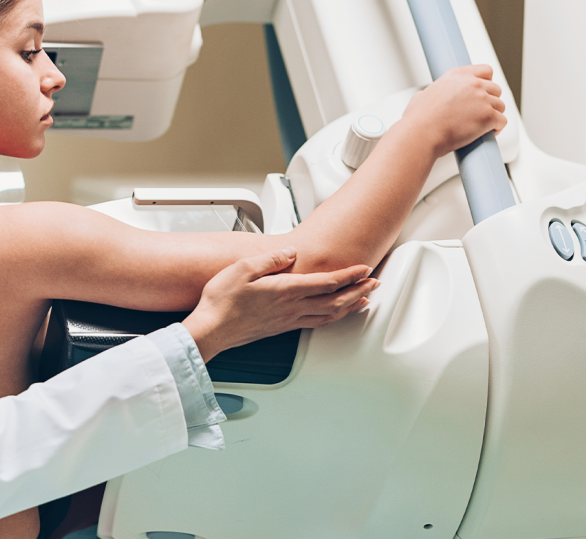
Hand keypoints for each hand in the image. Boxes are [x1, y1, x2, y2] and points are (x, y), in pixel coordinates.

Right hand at [182, 248, 378, 361]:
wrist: (210, 331)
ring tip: (364, 299)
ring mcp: (288, 321)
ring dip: (351, 306)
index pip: (328, 282)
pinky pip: (317, 323)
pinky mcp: (281, 328)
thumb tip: (292, 253)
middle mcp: (292, 308)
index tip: (364, 268)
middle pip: (336, 300)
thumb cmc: (222, 302)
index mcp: (286, 290)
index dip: (350, 275)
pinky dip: (333, 317)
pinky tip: (335, 315)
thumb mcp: (243, 269)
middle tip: (375, 282)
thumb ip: (271, 259)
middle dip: (359, 290)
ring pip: (329, 315)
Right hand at [401, 64, 506, 157]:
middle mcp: (472, 84)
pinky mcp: (488, 116)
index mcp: (458, 75)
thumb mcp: (422, 95)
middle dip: (490, 101)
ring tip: (483, 125)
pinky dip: (497, 128)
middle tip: (480, 112)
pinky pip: (502, 121)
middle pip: (495, 89)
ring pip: (500, 106)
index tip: (483, 91)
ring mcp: (482, 99)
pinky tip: (488, 132)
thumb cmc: (419, 119)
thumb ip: (434, 92)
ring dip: (494, 115)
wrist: (421, 134)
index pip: (485, 70)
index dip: (486, 82)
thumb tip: (430, 97)